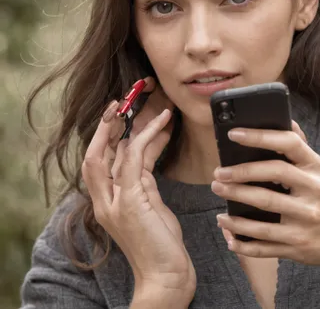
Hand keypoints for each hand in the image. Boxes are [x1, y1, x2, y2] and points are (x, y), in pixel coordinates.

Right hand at [82, 77, 195, 299]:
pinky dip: (147, 136)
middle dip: (105, 127)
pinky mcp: (130, 201)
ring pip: (110, 154)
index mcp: (108, 201)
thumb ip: (143, 179)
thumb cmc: (161, 242)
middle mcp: (105, 201)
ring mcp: (113, 202)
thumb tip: (143, 152)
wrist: (165, 276)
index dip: (109, 137)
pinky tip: (162, 122)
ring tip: (140, 103)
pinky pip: (134, 159)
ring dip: (127, 125)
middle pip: (94, 155)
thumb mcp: (151, 204)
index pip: (103, 162)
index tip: (123, 117)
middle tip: (119, 103)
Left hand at [211, 121, 319, 268]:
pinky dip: (240, 240)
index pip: (288, 144)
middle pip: (271, 177)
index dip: (259, 136)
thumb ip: (300, 146)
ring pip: (262, 215)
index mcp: (317, 167)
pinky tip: (227, 231)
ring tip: (218, 194)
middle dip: (239, 174)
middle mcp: (313, 193)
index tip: (233, 134)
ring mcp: (305, 223)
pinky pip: (263, 246)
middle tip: (218, 173)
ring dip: (234, 208)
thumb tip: (284, 120)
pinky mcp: (297, 247)